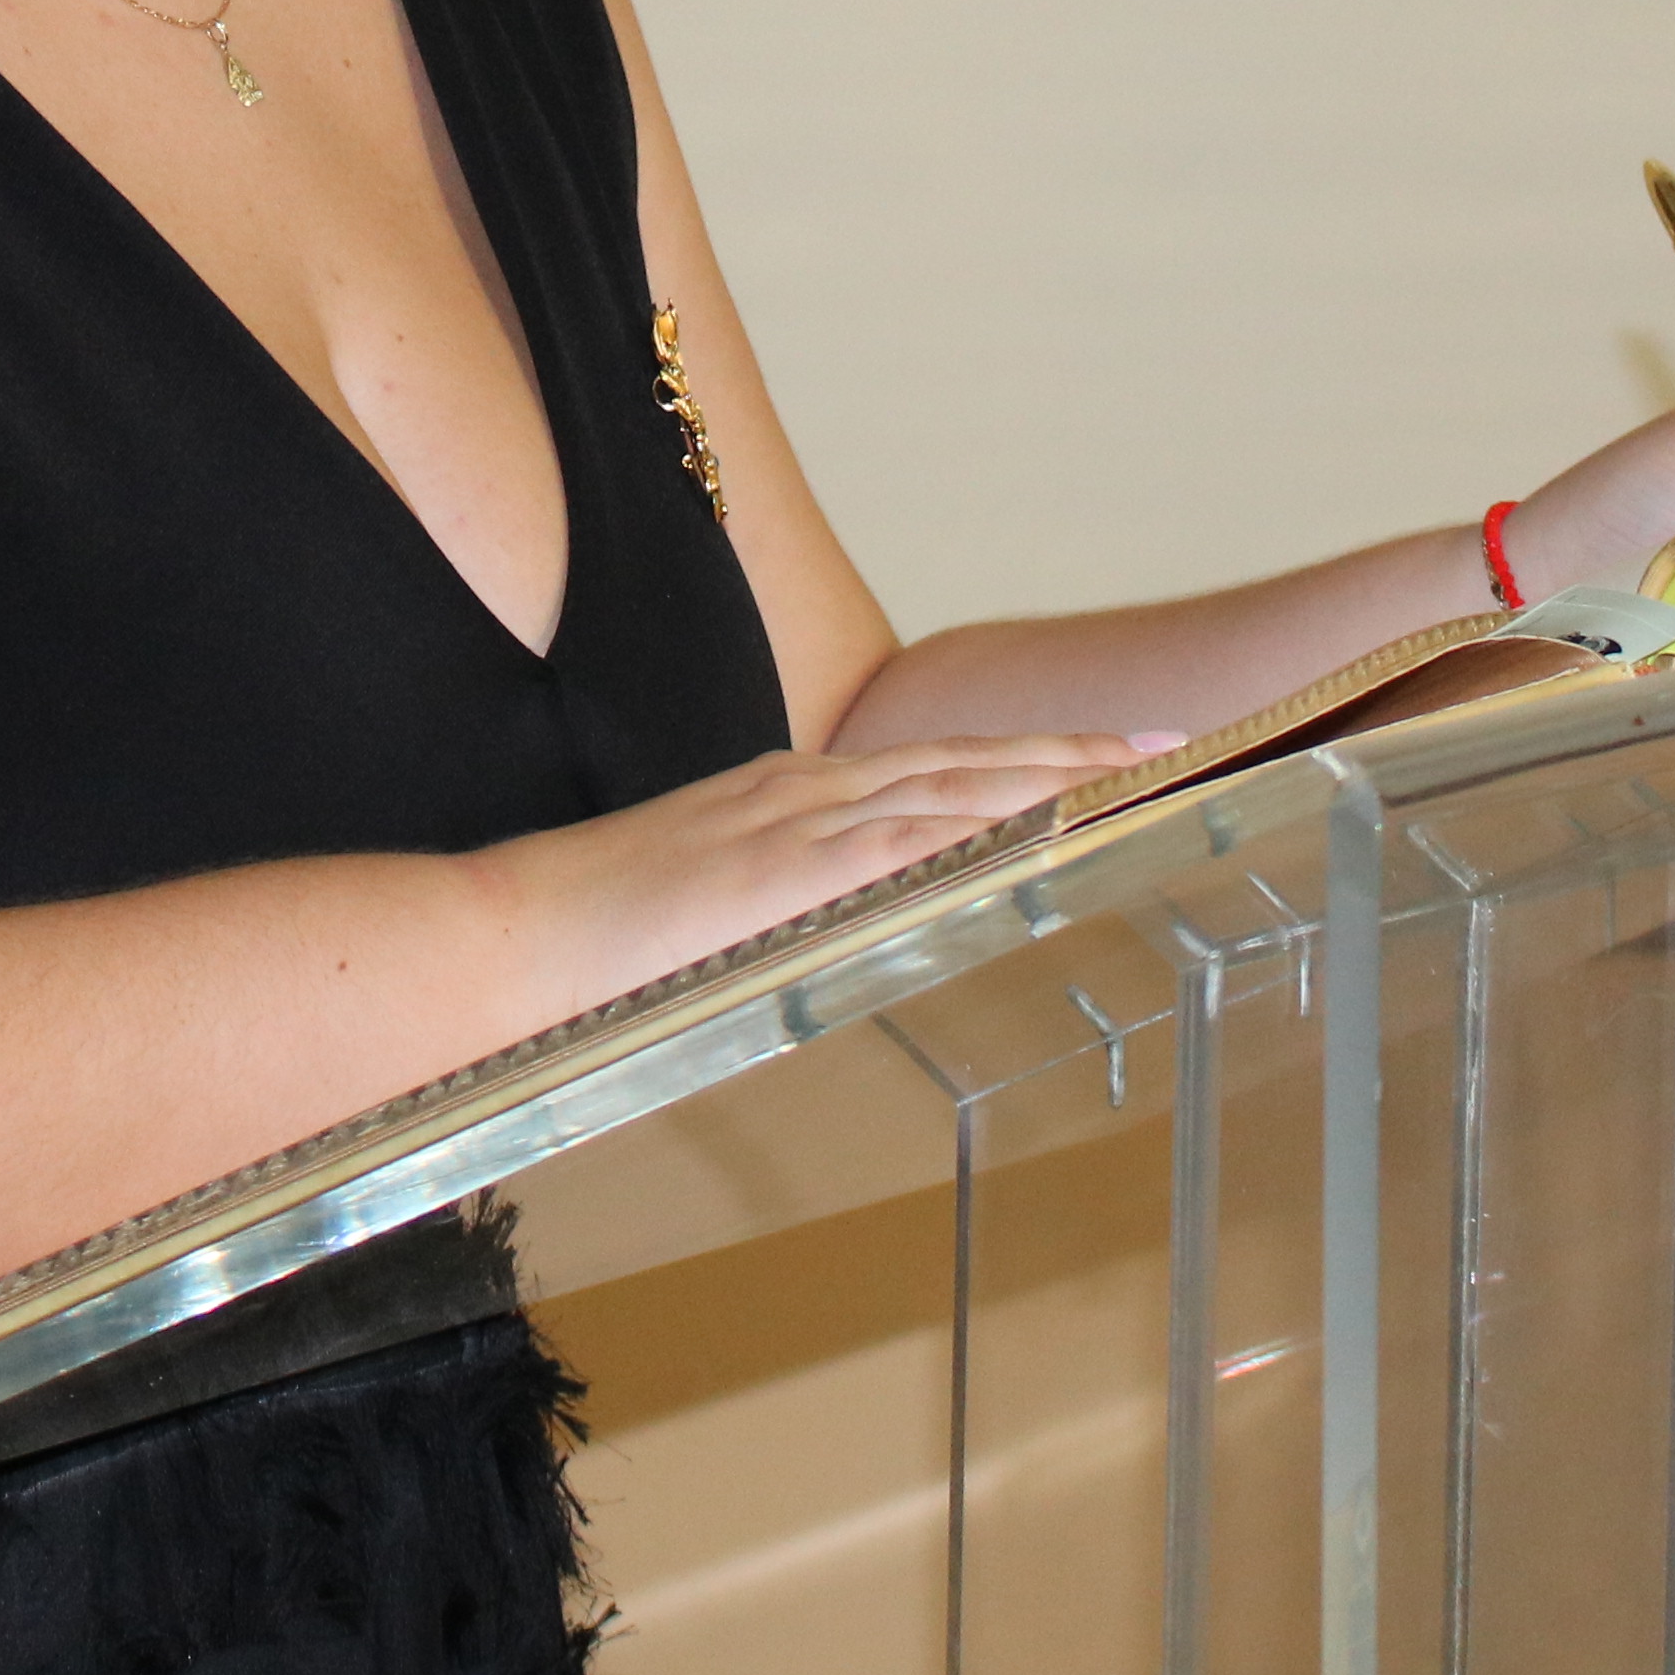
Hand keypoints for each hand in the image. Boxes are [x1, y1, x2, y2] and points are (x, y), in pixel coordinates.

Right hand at [471, 730, 1170, 1016]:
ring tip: (1130, 767)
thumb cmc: (594, 936)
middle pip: (960, 757)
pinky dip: (975, 823)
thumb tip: (832, 937)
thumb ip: (774, 905)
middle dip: (1065, 749)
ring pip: (948, 781)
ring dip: (1045, 774)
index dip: (1016, 759)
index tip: (1092, 754)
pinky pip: (900, 839)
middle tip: (1159, 738)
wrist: (515, 931)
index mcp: (784, 796)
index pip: (927, 766)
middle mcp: (802, 791)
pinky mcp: (782, 870)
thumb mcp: (705, 907)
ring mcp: (793, 824)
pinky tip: (1037, 821)